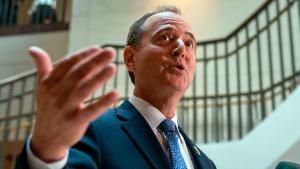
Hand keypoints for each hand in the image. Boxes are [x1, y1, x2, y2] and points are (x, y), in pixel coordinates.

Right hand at [29, 46, 118, 161]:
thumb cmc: (48, 107)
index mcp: (49, 83)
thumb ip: (42, 67)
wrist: (46, 138)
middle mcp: (56, 94)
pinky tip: (115, 93)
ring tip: (112, 68)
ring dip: (99, 78)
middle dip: (95, 61)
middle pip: (78, 74)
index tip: (98, 48)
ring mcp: (65, 108)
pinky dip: (103, 103)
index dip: (83, 55)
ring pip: (84, 90)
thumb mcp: (43, 88)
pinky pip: (91, 111)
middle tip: (110, 52)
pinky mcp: (75, 122)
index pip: (67, 64)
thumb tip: (33, 49)